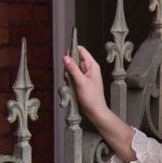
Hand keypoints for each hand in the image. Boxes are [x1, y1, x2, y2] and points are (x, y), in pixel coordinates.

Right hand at [62, 45, 135, 161]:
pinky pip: (72, 76)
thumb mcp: (81, 82)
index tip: (65, 56)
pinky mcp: (82, 81)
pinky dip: (70, 80)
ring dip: (68, 74)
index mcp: (92, 65)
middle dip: (68, 65)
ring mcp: (85, 75)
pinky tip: (71, 87)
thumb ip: (72, 69)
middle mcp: (89, 68)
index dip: (72, 50)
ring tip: (71, 83)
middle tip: (68, 74)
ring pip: (72, 68)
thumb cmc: (92, 98)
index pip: (81, 50)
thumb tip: (65, 57)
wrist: (95, 112)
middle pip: (75, 58)